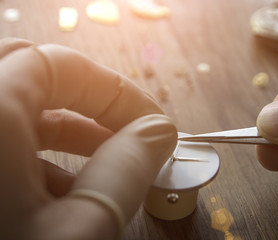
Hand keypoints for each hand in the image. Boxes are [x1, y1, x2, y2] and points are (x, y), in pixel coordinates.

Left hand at [0, 38, 176, 238]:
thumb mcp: (81, 231)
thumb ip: (127, 168)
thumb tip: (159, 133)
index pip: (61, 65)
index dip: (116, 89)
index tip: (152, 120)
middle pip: (33, 76)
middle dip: (91, 101)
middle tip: (131, 132)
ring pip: (15, 107)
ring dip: (68, 128)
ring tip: (109, 161)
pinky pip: (0, 139)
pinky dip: (37, 152)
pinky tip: (63, 187)